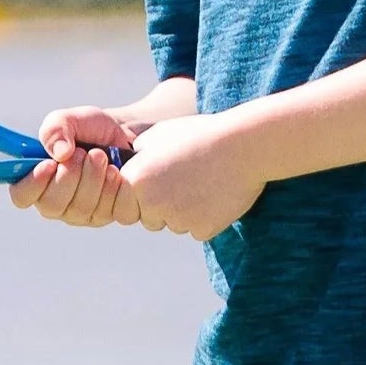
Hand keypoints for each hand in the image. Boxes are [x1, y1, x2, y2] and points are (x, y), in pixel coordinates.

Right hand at [8, 106, 138, 226]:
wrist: (124, 135)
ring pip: (79, 209)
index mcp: (36, 178)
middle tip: (84, 152)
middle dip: (70, 176)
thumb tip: (59, 153)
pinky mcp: (101, 216)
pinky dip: (109, 187)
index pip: (21, 195)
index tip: (50, 164)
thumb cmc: (89, 129)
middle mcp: (53, 200)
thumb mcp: (69, 119)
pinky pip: (102, 211)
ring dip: (92, 177)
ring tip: (101, 156)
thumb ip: (55, 130)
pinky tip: (114, 172)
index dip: (32, 184)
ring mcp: (77, 212)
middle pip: (51, 205)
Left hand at [120, 112, 263, 240]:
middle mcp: (152, 203)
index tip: (156, 181)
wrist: (242, 145)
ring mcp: (178, 219)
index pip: (122, 204)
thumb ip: (137, 155)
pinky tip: (215, 193)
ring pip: (173, 224)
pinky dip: (204, 217)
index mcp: (136, 180)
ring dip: (182, 211)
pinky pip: (196, 229)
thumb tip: (125, 168)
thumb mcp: (159, 134)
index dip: (138, 194)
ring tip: (202, 181)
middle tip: (181, 180)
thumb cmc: (200, 134)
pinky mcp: (203, 230)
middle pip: (147, 218)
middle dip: (159, 207)